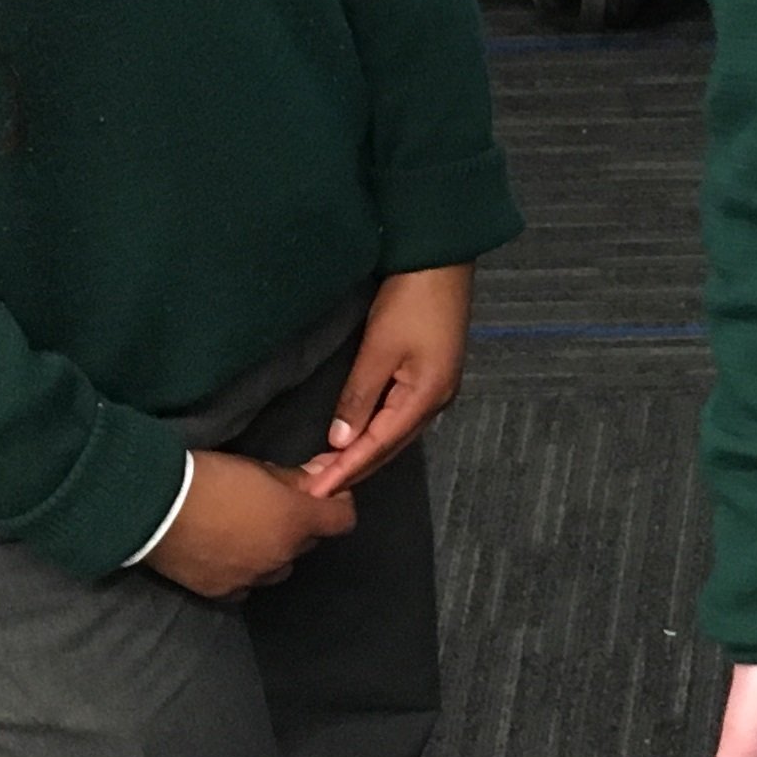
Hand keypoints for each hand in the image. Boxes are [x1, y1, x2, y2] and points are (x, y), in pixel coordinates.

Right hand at [147, 450, 354, 597]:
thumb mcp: (257, 468)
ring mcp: (253, 577)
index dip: (338, 506)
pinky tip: (228, 555)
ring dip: (274, 552)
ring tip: (249, 533)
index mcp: (296, 520)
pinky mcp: (224, 592)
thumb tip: (324, 474)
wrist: (155, 509)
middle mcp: (282, 555)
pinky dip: (246, 571)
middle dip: (300, 526)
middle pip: (308, 543)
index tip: (324, 495)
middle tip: (275, 508)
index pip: (343, 520)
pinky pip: (248, 584)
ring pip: (280, 567)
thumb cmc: (210, 478)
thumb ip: (295, 478)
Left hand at [300, 264, 471, 495]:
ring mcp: (436, 390)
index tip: (316, 494)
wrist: (441, 262)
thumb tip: (341, 441)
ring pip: (395, 436)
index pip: (378, 447)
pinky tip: (358, 439)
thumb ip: (359, 397)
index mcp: (425, 398)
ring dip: (364, 455)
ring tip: (330, 471)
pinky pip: (399, 419)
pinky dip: (376, 435)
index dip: (346, 472)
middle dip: (354, 470)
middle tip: (316, 490)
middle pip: (390, 448)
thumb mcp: (379, 349)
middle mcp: (435, 402)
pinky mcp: (432, 377)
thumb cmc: (410, 302)